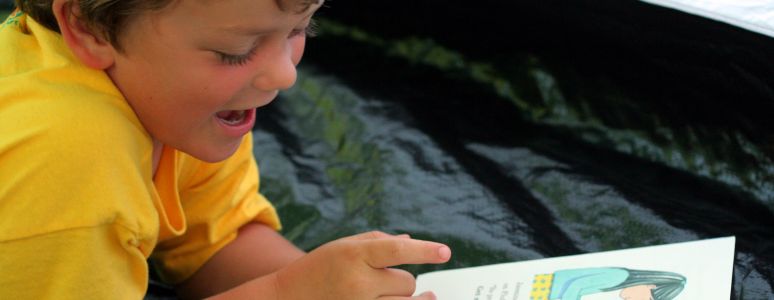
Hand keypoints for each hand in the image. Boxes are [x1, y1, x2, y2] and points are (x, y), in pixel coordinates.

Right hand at [275, 231, 450, 299]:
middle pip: (407, 282)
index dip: (424, 251)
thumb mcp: (344, 246)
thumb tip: (411, 242)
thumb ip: (379, 241)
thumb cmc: (320, 267)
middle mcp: (357, 282)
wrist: (286, 298)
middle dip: (403, 281)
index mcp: (353, 255)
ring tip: (424, 297)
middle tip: (389, 280)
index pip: (397, 250)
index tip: (445, 252)